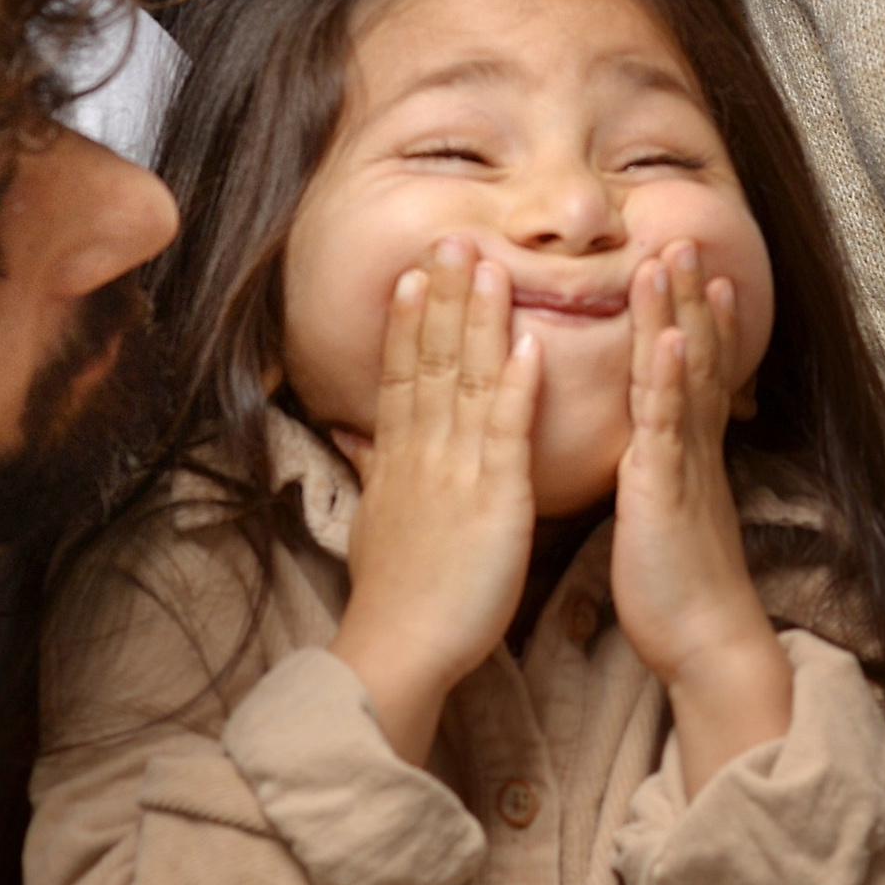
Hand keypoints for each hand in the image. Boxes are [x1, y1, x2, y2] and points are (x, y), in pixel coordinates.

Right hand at [330, 243, 539, 758]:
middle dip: (442, 296)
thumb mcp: (377, 522)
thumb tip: (356, 436)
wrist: (399, 649)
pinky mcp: (493, 500)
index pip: (402, 374)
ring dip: (478, 320)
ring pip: (465, 381)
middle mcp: (422, 454)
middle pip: (429, 360)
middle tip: (452, 236)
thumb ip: (374, 471)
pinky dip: (516, 386)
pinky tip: (528, 343)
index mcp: (399, 460)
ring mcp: (456, 472)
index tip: (416, 271)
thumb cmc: (397, 598)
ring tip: (490, 264)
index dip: (409, 319)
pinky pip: (506, 433)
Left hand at [610, 243, 791, 789]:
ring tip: (672, 258)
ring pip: (681, 374)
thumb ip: (651, 475)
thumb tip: (638, 453)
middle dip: (685, 293)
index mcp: (681, 453)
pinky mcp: (666, 488)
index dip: (686, 315)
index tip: (678, 265)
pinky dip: (666, 376)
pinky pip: (667, 424)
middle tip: (679, 235)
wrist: (704, 641)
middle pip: (690, 354)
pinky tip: (665, 336)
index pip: (684, 369)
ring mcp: (682, 463)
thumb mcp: (657, 516)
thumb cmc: (673, 587)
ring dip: (679, 312)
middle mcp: (688, 447)